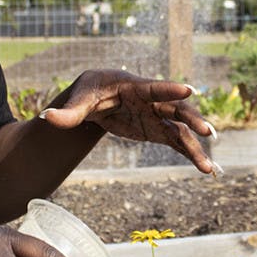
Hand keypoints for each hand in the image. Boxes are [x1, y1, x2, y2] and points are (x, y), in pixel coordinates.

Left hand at [39, 70, 217, 174]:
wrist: (98, 97)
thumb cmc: (89, 92)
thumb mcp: (78, 100)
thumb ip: (68, 112)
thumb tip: (46, 118)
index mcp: (133, 87)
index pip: (153, 87)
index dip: (170, 89)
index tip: (188, 89)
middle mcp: (152, 100)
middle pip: (176, 109)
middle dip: (192, 120)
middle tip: (207, 131)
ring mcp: (157, 115)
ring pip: (180, 130)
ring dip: (195, 147)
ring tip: (209, 168)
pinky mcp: (158, 129)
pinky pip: (177, 142)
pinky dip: (190, 154)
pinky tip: (205, 169)